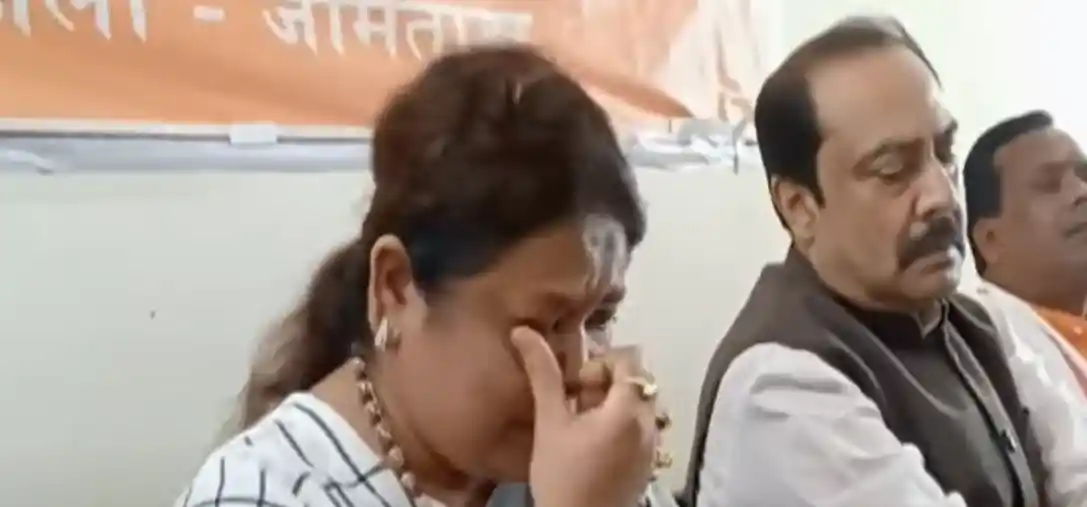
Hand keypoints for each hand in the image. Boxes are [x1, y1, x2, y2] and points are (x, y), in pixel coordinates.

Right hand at [512, 327, 657, 506]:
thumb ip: (543, 374)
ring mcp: (653, 445)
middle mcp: (650, 423)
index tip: (576, 387)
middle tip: (576, 405)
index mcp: (629, 409)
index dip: (600, 364)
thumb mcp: (549, 422)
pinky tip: (593, 446)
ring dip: (612, 405)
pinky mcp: (649, 463)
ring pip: (638, 404)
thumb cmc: (562, 475)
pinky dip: (620, 426)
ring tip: (582, 426)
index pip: (629, 358)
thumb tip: (524, 331)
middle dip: (606, 384)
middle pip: (636, 380)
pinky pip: (641, 428)